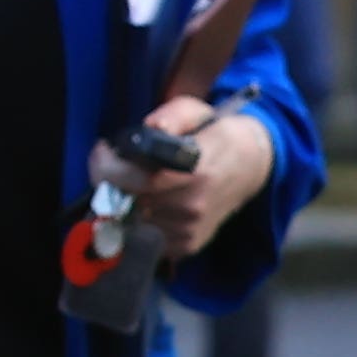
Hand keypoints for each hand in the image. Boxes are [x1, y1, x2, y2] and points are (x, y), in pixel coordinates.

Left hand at [94, 96, 273, 266]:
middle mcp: (193, 205)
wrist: (252, 165)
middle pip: (131, 201)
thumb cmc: (215, 133)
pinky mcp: (188, 245)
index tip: (104, 149)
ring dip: (123, 200)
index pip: (141, 181)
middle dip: (110, 181)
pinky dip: (138, 218)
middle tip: (109, 163)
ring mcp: (190, 230)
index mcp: (196, 172)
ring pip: (134, 219)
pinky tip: (144, 198)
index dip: (111, 167)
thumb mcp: (195, 111)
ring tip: (129, 179)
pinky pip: (146, 235)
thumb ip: (172, 115)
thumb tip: (149, 127)